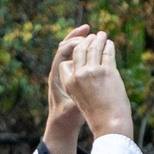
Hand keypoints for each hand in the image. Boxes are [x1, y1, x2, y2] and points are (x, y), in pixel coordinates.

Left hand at [44, 25, 94, 139]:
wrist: (62, 123)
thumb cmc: (68, 117)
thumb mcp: (73, 110)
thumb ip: (75, 102)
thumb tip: (77, 101)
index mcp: (57, 76)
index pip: (62, 53)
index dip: (73, 44)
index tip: (86, 39)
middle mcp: (59, 72)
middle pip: (65, 46)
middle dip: (77, 36)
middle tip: (89, 29)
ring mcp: (66, 73)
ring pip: (72, 51)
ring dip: (81, 41)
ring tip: (92, 32)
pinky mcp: (72, 75)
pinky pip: (77, 58)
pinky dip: (84, 50)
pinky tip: (95, 47)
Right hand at [57, 31, 135, 140]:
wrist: (109, 124)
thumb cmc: (96, 113)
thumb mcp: (80, 96)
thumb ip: (80, 81)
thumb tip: (85, 69)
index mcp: (68, 82)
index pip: (65, 60)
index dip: (72, 52)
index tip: (80, 46)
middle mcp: (78, 75)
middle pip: (79, 50)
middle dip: (85, 41)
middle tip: (92, 36)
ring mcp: (93, 72)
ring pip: (93, 48)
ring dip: (98, 39)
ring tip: (102, 34)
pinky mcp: (108, 72)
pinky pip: (107, 53)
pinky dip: (108, 46)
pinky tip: (110, 43)